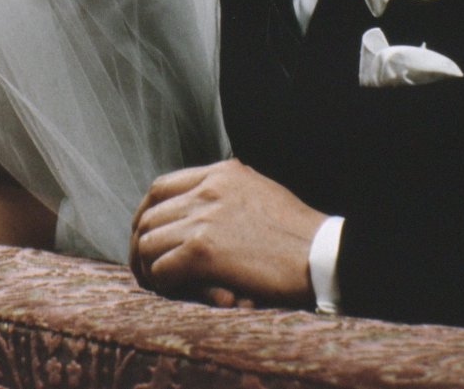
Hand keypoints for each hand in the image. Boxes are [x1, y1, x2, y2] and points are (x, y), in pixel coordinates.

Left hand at [129, 158, 326, 306]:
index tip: (145, 232)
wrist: (321, 254)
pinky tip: (173, 290)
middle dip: (142, 242)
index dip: (146, 212)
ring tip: (158, 283)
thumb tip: (203, 206)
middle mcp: (207, 189)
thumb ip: (228, 192)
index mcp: (221, 172)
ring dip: (149, 266)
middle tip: (146, 266)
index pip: (161, 186)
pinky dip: (162, 282)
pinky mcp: (203, 250)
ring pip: (150, 241)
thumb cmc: (298, 232)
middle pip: (150, 214)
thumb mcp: (260, 191)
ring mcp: (203, 218)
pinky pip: (162, 267)